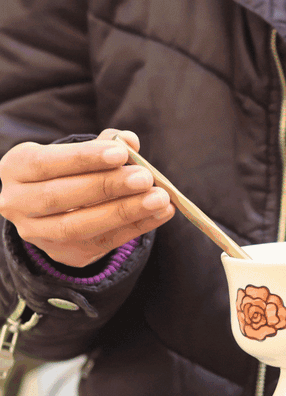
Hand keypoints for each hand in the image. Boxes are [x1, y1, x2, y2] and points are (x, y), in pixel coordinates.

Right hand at [0, 129, 174, 267]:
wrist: (53, 209)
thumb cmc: (68, 170)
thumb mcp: (77, 152)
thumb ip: (104, 144)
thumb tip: (129, 141)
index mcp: (15, 169)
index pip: (46, 164)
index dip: (84, 159)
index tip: (121, 154)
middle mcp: (17, 204)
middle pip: (60, 197)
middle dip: (107, 187)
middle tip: (145, 178)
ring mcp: (39, 235)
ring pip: (79, 227)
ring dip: (124, 212)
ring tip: (159, 199)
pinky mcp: (65, 254)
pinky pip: (103, 242)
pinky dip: (136, 227)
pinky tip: (160, 214)